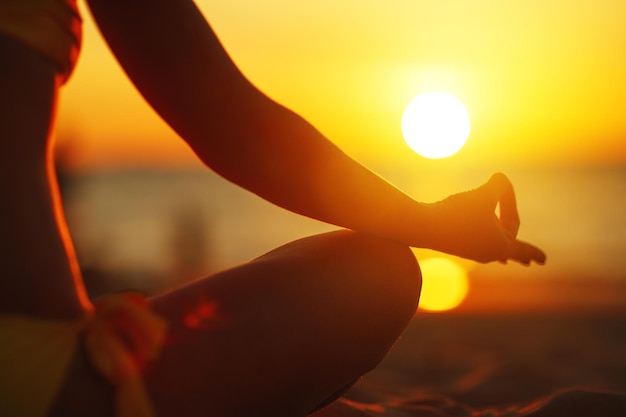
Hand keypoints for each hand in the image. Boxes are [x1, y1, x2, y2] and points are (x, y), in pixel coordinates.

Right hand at [425, 173, 545, 264]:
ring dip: (504, 251)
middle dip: (525, 254)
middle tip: (539, 261)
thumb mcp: (483, 194)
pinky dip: (484, 245)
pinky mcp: (458, 247)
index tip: (501, 183)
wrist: (423, 227)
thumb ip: (499, 185)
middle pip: (512, 251)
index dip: (510, 199)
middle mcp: (489, 252)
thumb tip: (500, 181)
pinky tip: (482, 249)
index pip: (515, 221)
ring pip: (494, 250)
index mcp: (501, 245)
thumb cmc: (457, 213)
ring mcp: (472, 252)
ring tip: (507, 258)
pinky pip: (478, 246)